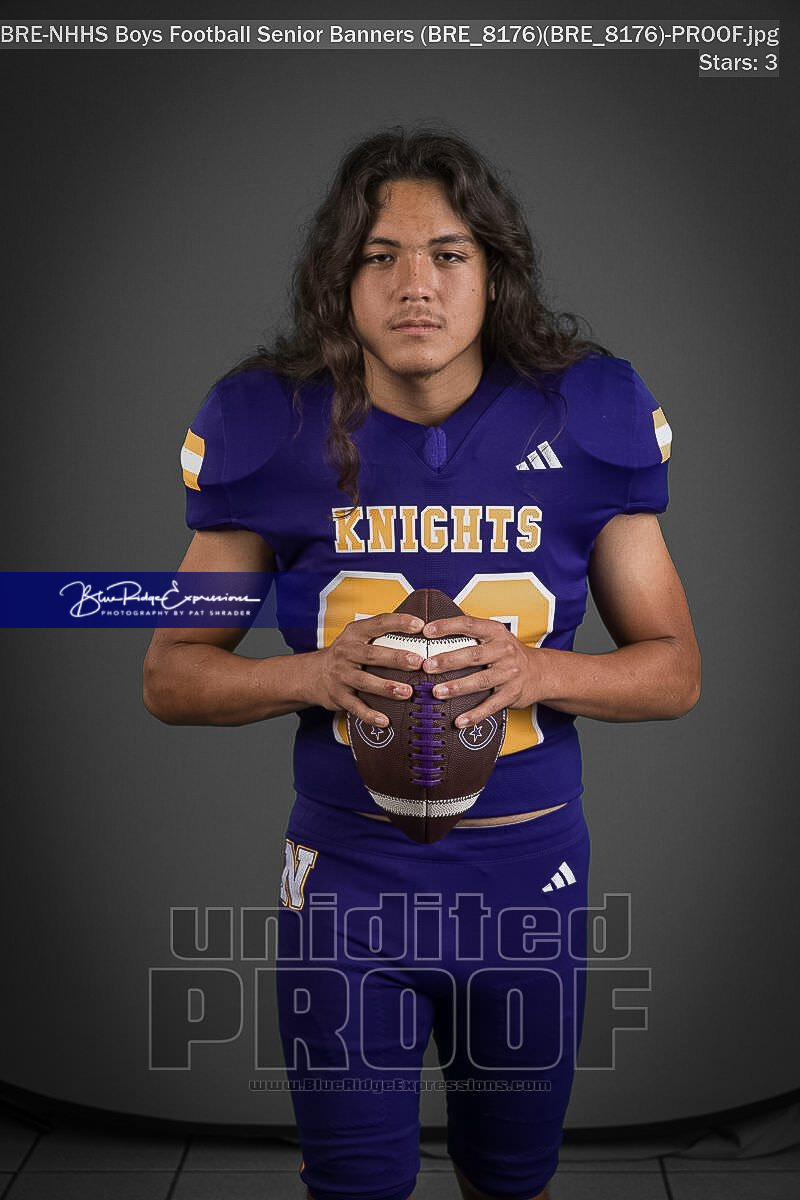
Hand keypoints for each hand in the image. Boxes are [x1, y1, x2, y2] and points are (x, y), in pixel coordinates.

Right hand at [309, 612, 425, 725]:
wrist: (313, 674)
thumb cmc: (347, 654)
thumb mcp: (358, 637)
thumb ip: (381, 633)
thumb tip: (421, 629)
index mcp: (354, 634)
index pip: (378, 623)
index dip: (398, 622)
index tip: (419, 625)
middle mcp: (346, 652)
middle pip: (372, 654)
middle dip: (395, 658)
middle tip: (417, 662)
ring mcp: (341, 675)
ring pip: (364, 681)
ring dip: (386, 687)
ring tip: (407, 692)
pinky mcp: (338, 696)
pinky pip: (355, 707)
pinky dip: (369, 715)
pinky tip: (384, 720)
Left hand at [421, 615, 540, 726]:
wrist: (540, 672)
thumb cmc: (507, 653)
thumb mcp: (494, 635)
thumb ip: (470, 631)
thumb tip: (433, 626)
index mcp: (495, 632)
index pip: (469, 624)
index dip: (447, 626)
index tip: (427, 631)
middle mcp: (504, 651)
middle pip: (473, 655)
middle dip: (448, 661)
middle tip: (427, 666)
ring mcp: (509, 673)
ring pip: (480, 681)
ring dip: (457, 687)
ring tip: (437, 692)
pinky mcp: (511, 694)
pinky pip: (491, 706)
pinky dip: (474, 715)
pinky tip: (459, 721)